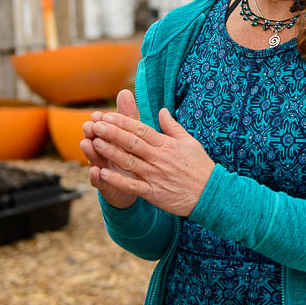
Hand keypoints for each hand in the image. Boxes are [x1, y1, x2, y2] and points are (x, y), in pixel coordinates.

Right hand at [80, 89, 138, 208]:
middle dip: (91, 134)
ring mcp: (105, 171)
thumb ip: (127, 115)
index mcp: (111, 141)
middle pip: (96, 142)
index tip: (98, 114)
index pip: (105, 129)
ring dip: (90, 152)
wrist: (138, 186)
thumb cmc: (131, 156)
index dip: (101, 122)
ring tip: (86, 143)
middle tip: (89, 126)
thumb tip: (124, 91)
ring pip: (95, 160)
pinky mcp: (108, 187)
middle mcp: (105, 155)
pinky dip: (97, 177)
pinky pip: (101, 182)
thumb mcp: (131, 135)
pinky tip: (95, 172)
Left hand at [84, 92, 215, 216]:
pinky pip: (132, 185)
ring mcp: (155, 175)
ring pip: (129, 161)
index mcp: (167, 144)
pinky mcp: (153, 193)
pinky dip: (117, 179)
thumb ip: (172, 126)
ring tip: (94, 143)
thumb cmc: (200, 167)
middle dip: (112, 133)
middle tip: (95, 124)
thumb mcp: (190, 142)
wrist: (211, 194)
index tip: (107, 115)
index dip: (123, 122)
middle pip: (132, 143)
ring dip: (111, 152)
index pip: (141, 129)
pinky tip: (103, 172)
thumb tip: (161, 110)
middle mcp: (159, 158)